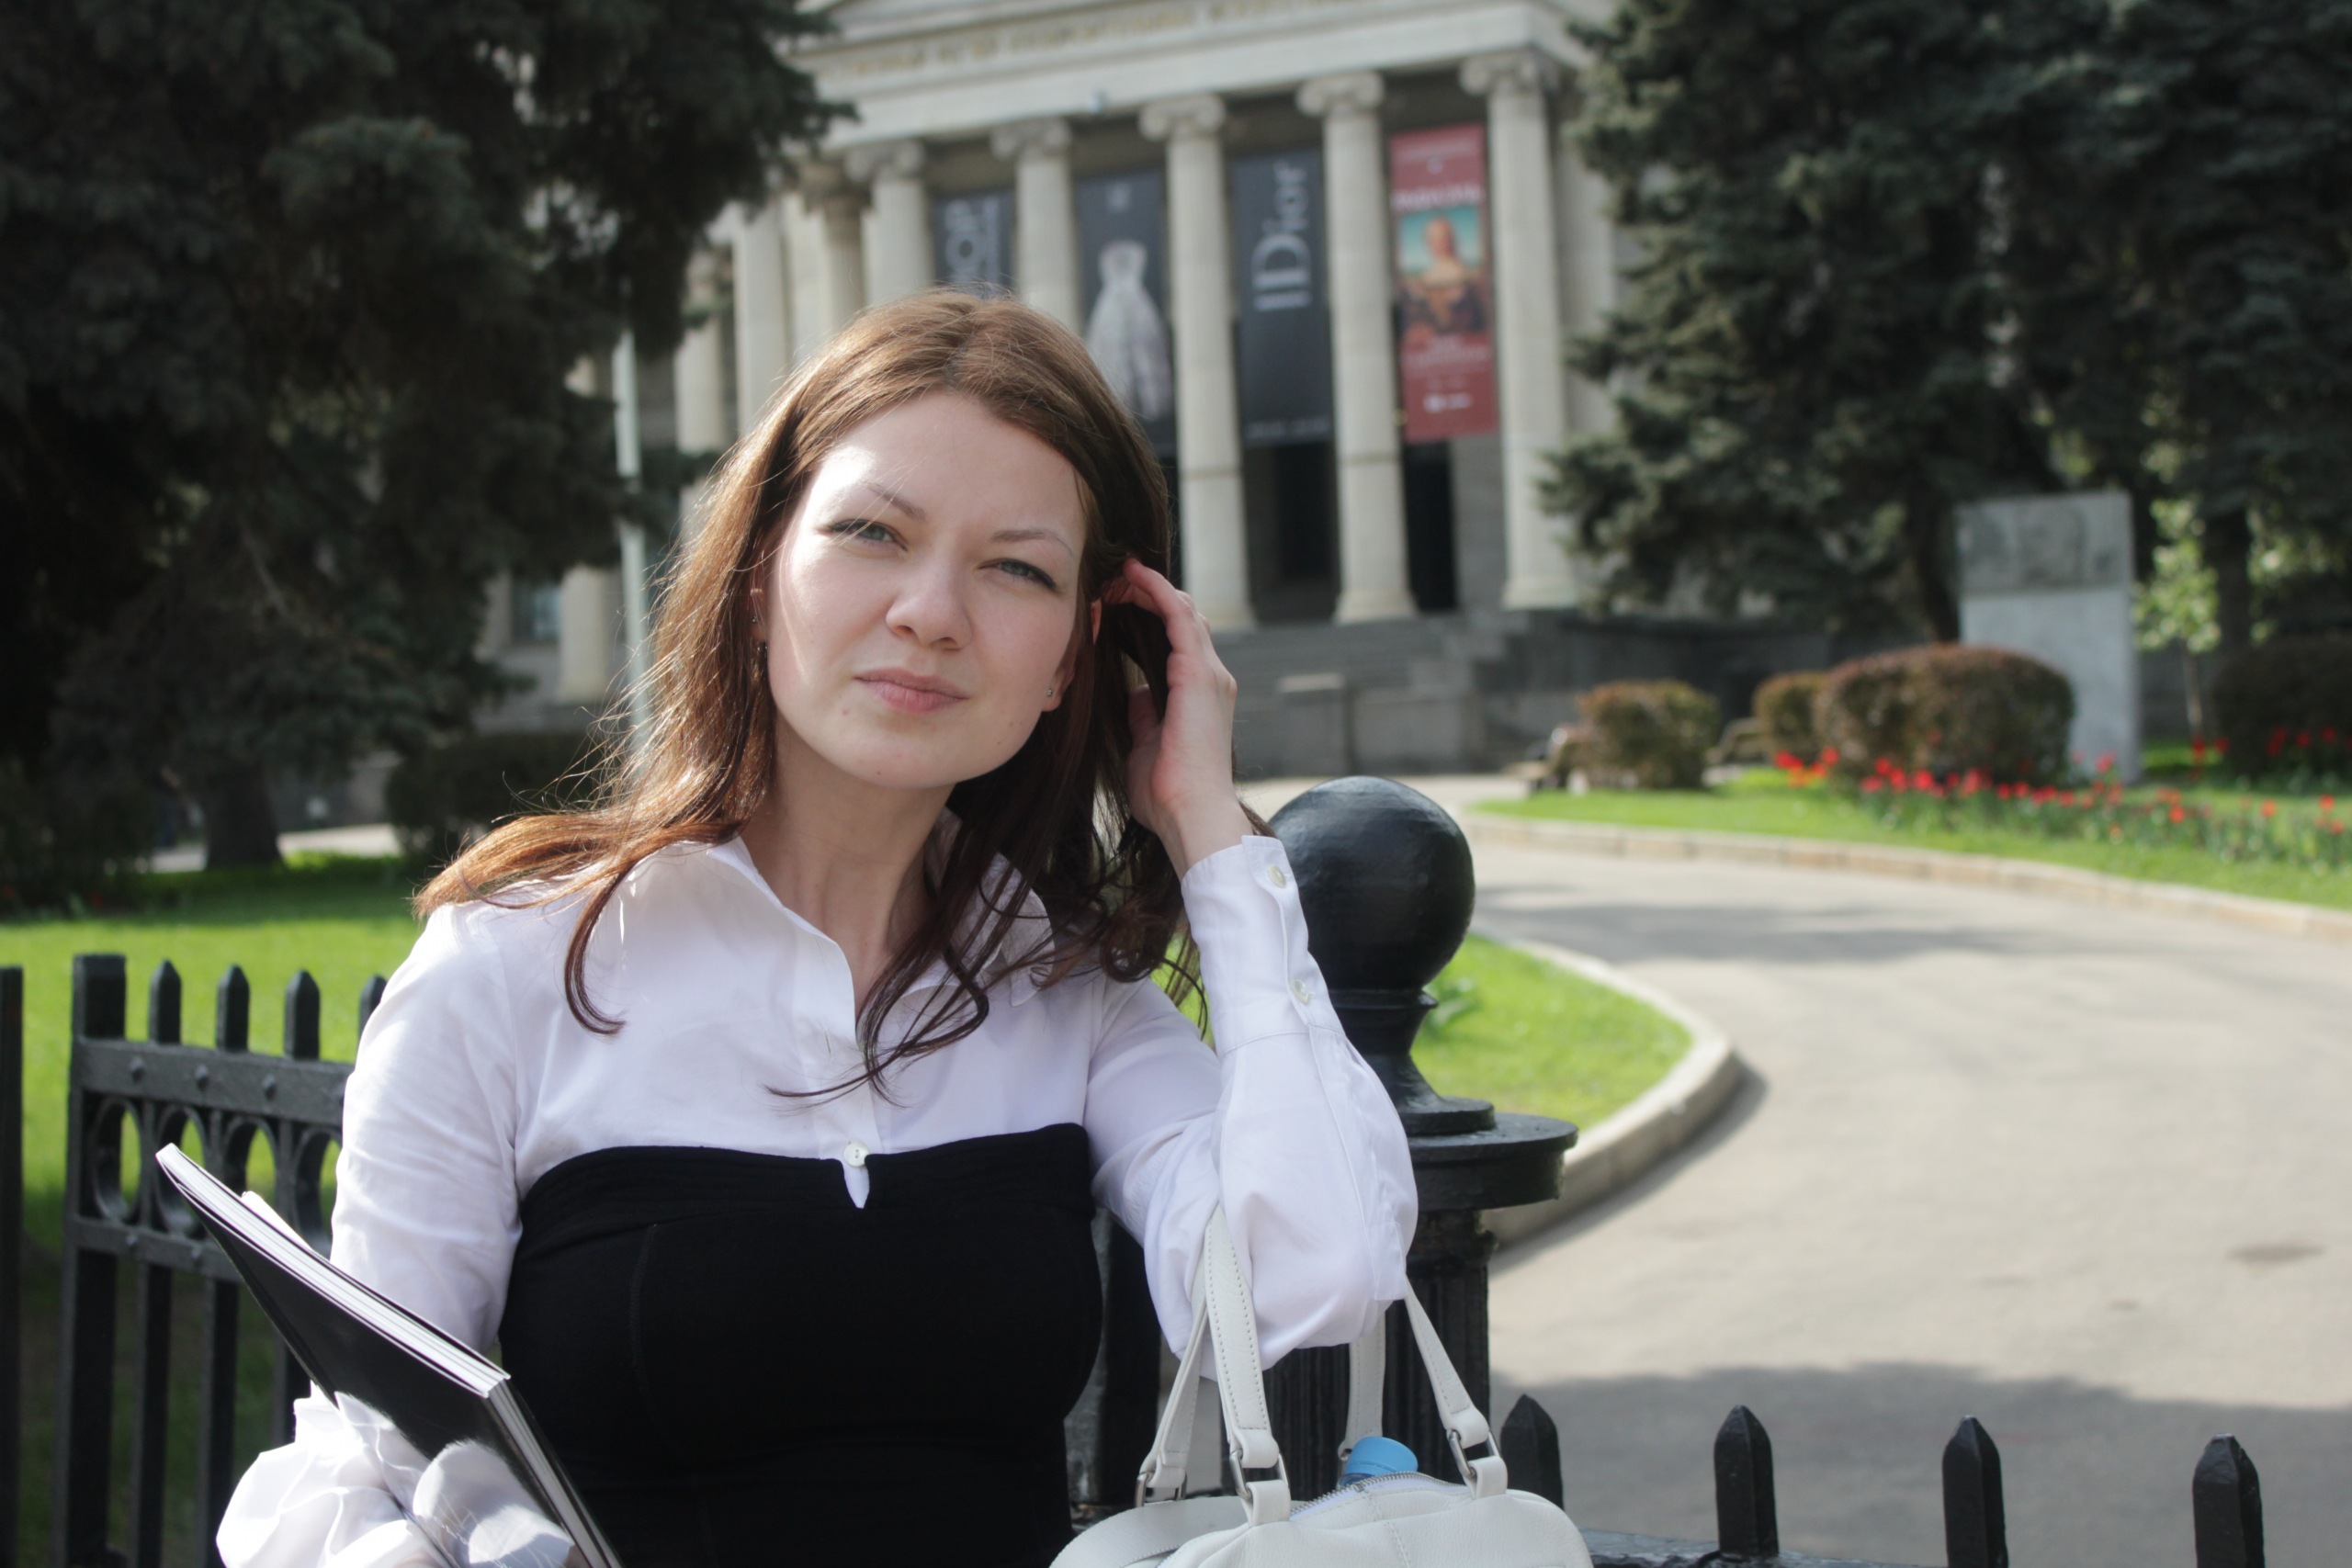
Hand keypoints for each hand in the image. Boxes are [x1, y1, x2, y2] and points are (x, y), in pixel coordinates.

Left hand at [1105, 559, 1251, 875]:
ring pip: (1185, 610)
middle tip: (1114, 581)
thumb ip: (1146, 716)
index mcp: (1201, 695)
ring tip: (1121, 573)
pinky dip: (1158, 592)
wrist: (1191, 815)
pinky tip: (1135, 576)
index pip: (1182, 639)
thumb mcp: (1148, 744)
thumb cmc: (1169, 793)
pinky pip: (1180, 617)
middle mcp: (1213, 678)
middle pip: (1185, 617)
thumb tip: (1137, 695)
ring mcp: (1210, 674)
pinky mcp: (1199, 674)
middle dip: (1150, 594)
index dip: (1154, 613)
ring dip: (1152, 588)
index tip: (1121, 599)